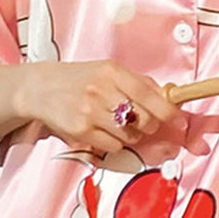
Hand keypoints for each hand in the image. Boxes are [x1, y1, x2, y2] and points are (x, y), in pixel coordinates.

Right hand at [20, 59, 187, 157]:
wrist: (39, 88)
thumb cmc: (78, 79)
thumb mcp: (107, 71)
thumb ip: (137, 83)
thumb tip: (167, 97)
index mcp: (112, 72)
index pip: (150, 94)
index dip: (169, 112)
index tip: (179, 121)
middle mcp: (102, 90)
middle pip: (144, 119)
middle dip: (148, 125)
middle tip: (139, 121)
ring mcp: (90, 112)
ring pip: (130, 136)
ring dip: (130, 134)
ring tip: (114, 123)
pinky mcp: (80, 131)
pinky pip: (113, 146)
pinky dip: (113, 143)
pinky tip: (101, 130)